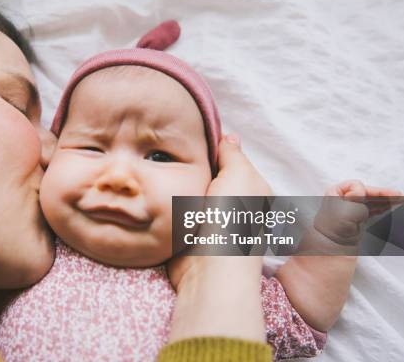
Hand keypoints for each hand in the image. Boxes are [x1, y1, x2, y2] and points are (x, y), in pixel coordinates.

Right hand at [168, 134, 270, 289]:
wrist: (209, 270)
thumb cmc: (231, 220)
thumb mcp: (239, 176)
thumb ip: (233, 154)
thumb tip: (229, 136)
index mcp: (250, 189)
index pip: (228, 158)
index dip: (210, 146)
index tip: (187, 133)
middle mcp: (230, 203)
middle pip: (206, 173)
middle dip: (189, 164)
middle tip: (166, 150)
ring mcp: (208, 219)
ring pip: (187, 190)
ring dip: (175, 183)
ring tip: (155, 166)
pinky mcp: (187, 233)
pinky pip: (174, 209)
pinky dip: (166, 202)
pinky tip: (154, 189)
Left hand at [314, 180, 403, 245]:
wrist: (332, 246)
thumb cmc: (336, 226)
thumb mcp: (347, 208)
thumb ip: (356, 197)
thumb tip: (360, 190)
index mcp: (335, 192)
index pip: (356, 185)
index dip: (369, 191)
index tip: (380, 197)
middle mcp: (341, 198)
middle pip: (366, 193)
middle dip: (382, 194)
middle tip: (400, 196)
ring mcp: (349, 209)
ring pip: (370, 201)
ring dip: (384, 200)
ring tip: (399, 200)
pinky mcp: (355, 219)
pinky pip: (370, 209)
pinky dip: (380, 207)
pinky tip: (389, 206)